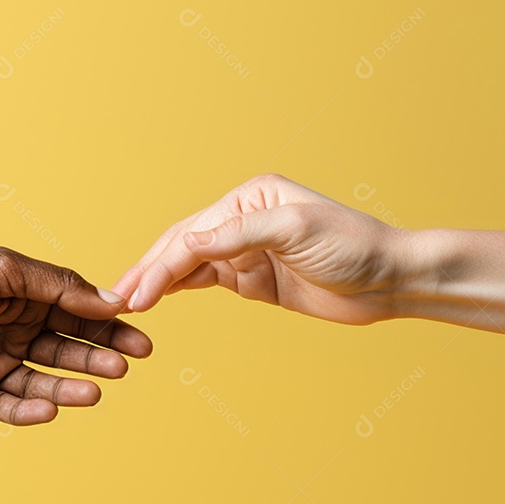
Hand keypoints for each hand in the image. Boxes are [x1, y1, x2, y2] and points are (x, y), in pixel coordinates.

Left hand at [0, 247, 151, 424]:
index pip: (78, 313)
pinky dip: (32, 410)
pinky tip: (51, 407)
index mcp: (23, 296)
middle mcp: (14, 330)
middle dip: (99, 356)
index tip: (141, 340)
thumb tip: (110, 300)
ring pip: (44, 380)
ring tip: (96, 390)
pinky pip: (9, 406)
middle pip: (68, 348)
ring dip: (72, 386)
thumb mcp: (3, 270)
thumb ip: (57, 285)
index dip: (110, 326)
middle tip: (125, 365)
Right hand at [112, 174, 412, 324]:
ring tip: (125, 305)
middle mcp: (241, 220)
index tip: (135, 294)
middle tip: (115, 302)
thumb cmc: (351, 246)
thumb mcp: (295, 231)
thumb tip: (185, 245)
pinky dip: (179, 290)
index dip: (160, 265)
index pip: (192, 234)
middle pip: (182, 247)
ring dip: (158, 284)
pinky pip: (206, 282)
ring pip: (188, 266)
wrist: (389, 279)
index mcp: (248, 198)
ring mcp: (245, 251)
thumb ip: (237, 236)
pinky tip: (156, 300)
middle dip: (148, 274)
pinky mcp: (253, 279)